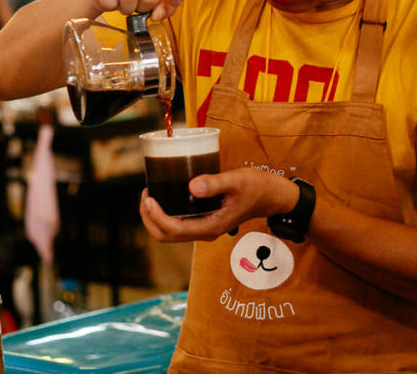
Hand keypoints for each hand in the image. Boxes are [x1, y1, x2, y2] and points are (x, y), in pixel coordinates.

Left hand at [139, 168, 298, 241]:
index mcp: (212, 226)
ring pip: (169, 233)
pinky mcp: (203, 221)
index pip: (174, 229)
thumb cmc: (256, 187)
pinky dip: (164, 214)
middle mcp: (205, 232)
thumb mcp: (237, 181)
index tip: (149, 198)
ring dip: (154, 218)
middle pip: (166, 236)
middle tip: (146, 195)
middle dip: (149, 218)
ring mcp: (203, 228)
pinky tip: (164, 196)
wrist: (270, 196)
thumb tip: (192, 186)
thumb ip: (216, 183)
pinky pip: (177, 224)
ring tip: (150, 195)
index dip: (156, 216)